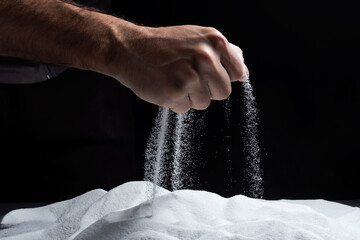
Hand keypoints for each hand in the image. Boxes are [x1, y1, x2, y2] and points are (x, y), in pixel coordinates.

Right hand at [109, 24, 248, 112]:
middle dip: (208, 89)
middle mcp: (205, 57)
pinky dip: (175, 102)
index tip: (210, 74)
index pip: (237, 73)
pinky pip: (185, 108)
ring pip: (204, 103)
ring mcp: (190, 76)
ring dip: (190, 96)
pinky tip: (164, 86)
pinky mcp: (175, 93)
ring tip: (174, 79)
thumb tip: (243, 72)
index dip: (223, 77)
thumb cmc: (164, 44)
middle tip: (188, 77)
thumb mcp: (197, 37)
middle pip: (223, 92)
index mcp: (215, 41)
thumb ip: (223, 53)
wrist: (129, 48)